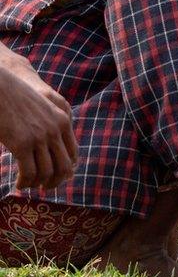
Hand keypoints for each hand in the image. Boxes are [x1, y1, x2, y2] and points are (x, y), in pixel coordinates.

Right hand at [0, 48, 76, 188]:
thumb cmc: (17, 99)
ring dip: (37, 184)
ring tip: (28, 185)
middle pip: (64, 167)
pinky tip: (19, 184)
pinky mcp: (22, 143)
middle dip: (54, 181)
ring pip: (46, 173)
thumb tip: (50, 148)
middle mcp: (56, 130)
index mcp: (63, 120)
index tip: (55, 177)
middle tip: (44, 188)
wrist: (0, 89)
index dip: (65, 169)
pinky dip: (25, 182)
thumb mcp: (42, 110)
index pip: (73, 153)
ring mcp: (40, 137)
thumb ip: (50, 126)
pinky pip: (29, 173)